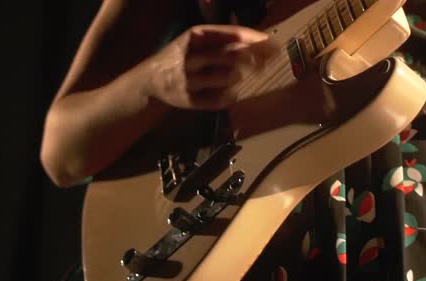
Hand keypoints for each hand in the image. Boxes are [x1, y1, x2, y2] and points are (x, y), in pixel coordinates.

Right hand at [146, 24, 277, 109]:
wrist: (150, 79)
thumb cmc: (182, 56)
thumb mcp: (197, 40)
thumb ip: (224, 38)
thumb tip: (262, 40)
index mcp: (195, 36)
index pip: (232, 35)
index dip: (256, 41)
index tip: (274, 46)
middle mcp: (192, 57)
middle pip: (232, 57)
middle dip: (254, 60)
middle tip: (265, 65)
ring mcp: (190, 80)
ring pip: (228, 78)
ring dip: (238, 78)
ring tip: (236, 77)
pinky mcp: (190, 101)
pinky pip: (220, 100)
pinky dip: (230, 97)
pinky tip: (230, 93)